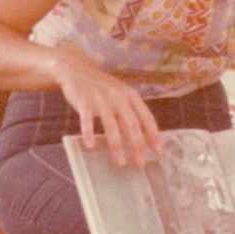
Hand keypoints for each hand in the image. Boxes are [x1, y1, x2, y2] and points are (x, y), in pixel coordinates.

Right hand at [47, 45, 160, 166]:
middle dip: (137, 146)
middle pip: (131, 125)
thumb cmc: (101, 88)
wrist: (76, 69)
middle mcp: (118, 97)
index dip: (153, 136)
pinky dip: (88, 133)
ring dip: (116, 146)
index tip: (158, 151)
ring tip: (120, 162)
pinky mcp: (84, 101)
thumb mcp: (119, 96)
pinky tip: (91, 146)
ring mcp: (101, 99)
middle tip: (141, 164)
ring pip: (111, 126)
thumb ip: (129, 114)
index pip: (146, 118)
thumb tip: (140, 139)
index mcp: (130, 95)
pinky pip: (87, 120)